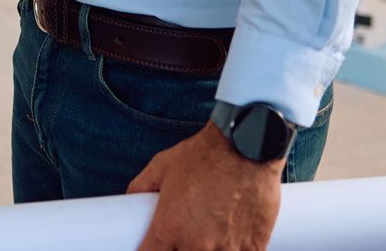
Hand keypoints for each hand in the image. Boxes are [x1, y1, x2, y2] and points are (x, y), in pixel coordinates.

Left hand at [126, 123, 282, 250]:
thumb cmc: (205, 154)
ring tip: (210, 235)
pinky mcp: (254, 249)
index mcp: (169, 229)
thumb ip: (142, 186)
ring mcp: (227, 250)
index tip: (154, 246)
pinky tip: (231, 241)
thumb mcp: (162, 165)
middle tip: (184, 236)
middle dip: (180, 250)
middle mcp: (196, 245)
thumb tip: (130, 198)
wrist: (248, 145)